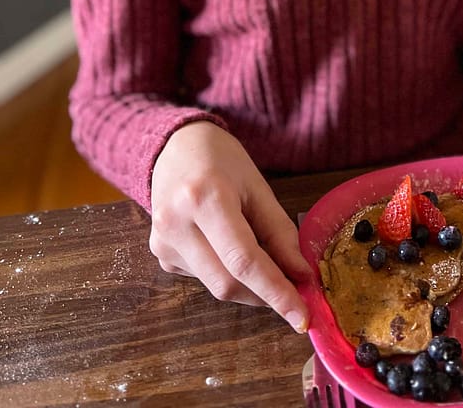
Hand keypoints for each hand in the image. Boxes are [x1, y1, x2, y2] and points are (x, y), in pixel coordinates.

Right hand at [149, 121, 310, 330]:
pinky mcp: (160, 254)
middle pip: (228, 282)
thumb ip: (279, 232)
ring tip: (260, 255)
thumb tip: (300, 274)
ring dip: (248, 285)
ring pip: (216, 286)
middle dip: (265, 294)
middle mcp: (176, 223)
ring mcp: (163, 242)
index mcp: (204, 198)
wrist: (176, 147)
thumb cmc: (222, 161)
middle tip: (294, 291)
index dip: (276, 292)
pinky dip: (227, 272)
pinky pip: (203, 278)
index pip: (244, 260)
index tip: (301, 316)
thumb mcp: (257, 187)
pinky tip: (227, 245)